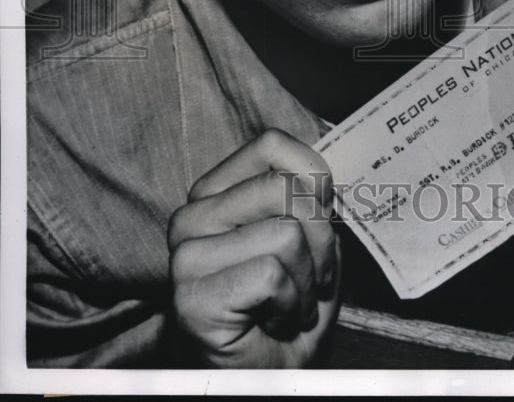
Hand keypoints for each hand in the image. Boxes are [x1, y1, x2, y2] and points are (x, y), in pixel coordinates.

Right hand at [168, 128, 339, 367]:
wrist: (276, 372)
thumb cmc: (293, 300)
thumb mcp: (311, 232)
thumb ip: (309, 191)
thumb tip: (325, 168)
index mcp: (215, 191)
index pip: (271, 143)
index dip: (314, 180)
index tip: (319, 220)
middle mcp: (190, 216)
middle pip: (284, 188)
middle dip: (320, 239)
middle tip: (311, 276)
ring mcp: (185, 256)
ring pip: (284, 233)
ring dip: (308, 279)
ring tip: (292, 302)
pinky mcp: (192, 297)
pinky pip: (272, 275)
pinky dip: (292, 303)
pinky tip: (277, 320)